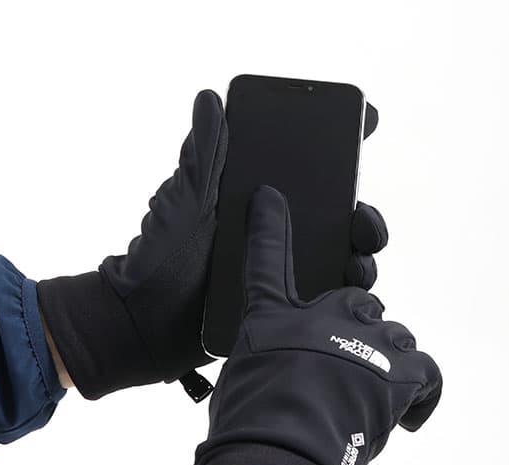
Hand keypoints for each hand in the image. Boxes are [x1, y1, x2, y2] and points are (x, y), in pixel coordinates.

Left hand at [37, 92, 386, 400]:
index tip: (364, 125)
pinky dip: (343, 298)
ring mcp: (283, 277)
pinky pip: (323, 304)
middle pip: (337, 223)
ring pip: (339, 263)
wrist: (144, 323)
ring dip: (361, 259)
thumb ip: (201, 157)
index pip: (309, 176)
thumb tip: (208, 98)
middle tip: (362, 218)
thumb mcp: (183, 202)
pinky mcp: (283, 312)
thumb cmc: (158, 259)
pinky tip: (350, 297)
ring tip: (359, 262)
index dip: (340, 153)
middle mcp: (278, 240)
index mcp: (259, 209)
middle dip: (362, 218)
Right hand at [188, 186, 441, 464]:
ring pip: (393, 332)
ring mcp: (360, 339)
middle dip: (357, 320)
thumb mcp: (240, 385)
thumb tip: (285, 377)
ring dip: (386, 357)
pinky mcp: (397, 372)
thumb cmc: (247, 427)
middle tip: (349, 356)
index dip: (270, 225)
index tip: (272, 198)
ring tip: (372, 391)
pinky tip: (406, 414)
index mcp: (270, 318)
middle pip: (356, 295)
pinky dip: (420, 391)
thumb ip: (266, 366)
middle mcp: (318, 318)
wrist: (278, 458)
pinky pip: (425, 367)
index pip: (266, 258)